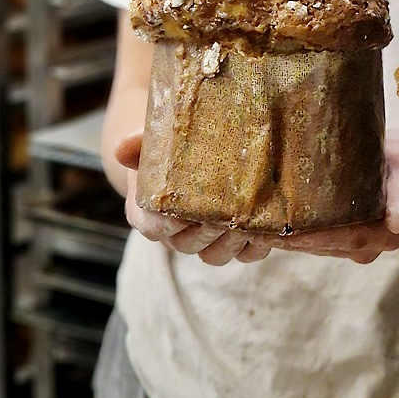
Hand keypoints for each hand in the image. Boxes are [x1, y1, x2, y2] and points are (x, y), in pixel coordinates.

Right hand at [115, 133, 271, 265]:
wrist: (188, 154)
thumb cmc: (167, 150)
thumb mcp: (152, 143)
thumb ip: (138, 145)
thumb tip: (122, 148)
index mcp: (149, 214)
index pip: (153, 227)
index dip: (169, 223)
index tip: (186, 206)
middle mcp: (175, 235)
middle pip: (189, 244)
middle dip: (210, 229)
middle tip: (230, 210)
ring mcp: (205, 241)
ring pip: (217, 255)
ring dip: (236, 240)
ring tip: (253, 218)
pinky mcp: (235, 242)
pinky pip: (247, 253)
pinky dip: (262, 244)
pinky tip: (276, 229)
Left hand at [262, 128, 398, 263]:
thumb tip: (397, 223)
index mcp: (388, 236)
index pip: (344, 239)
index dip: (313, 237)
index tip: (283, 233)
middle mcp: (370, 248)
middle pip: (323, 246)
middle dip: (289, 239)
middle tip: (254, 229)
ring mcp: (354, 247)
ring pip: (314, 245)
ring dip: (285, 238)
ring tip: (253, 226)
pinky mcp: (341, 240)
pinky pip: (314, 240)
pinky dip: (292, 232)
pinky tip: (267, 223)